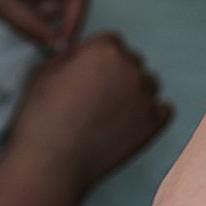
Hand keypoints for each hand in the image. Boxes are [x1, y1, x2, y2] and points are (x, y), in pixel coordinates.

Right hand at [8, 34, 171, 194]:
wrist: (51, 163)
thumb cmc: (41, 120)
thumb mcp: (43, 73)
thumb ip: (68, 57)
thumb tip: (79, 57)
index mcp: (105, 51)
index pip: (110, 42)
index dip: (96, 57)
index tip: (86, 72)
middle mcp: (131, 69)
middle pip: (131, 62)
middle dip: (115, 73)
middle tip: (95, 96)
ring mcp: (145, 97)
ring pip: (148, 84)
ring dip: (134, 92)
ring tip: (109, 113)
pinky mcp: (153, 123)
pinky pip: (163, 109)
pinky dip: (150, 113)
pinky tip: (131, 122)